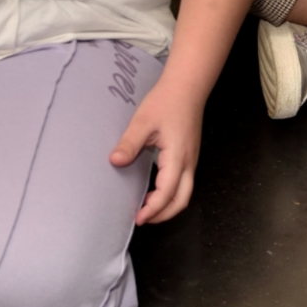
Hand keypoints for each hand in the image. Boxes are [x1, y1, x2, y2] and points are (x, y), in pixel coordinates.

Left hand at [109, 74, 207, 224]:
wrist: (187, 87)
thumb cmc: (166, 102)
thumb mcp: (143, 122)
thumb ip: (129, 143)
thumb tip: (115, 162)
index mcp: (177, 157)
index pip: (167, 192)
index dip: (153, 209)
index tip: (137, 217)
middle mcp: (188, 162)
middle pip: (182, 200)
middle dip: (164, 214)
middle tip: (143, 218)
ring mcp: (191, 160)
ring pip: (185, 193)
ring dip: (168, 205)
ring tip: (147, 207)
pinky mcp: (190, 156)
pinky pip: (184, 183)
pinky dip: (171, 194)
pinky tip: (154, 190)